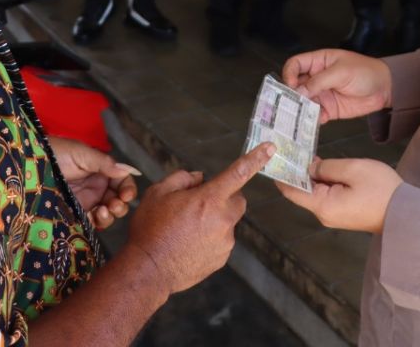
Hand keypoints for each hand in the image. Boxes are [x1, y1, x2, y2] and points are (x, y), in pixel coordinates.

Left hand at [49, 137, 138, 230]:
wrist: (31, 164)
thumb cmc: (57, 153)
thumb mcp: (82, 154)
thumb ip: (104, 163)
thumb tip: (126, 170)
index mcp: (101, 171)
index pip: (122, 182)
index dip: (128, 189)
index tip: (127, 196)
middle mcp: (96, 187)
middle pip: (117, 201)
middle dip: (120, 205)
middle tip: (115, 206)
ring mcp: (86, 201)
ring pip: (106, 214)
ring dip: (110, 216)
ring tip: (103, 212)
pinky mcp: (74, 213)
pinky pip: (91, 221)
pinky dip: (96, 222)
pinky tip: (94, 218)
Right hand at [126, 143, 274, 294]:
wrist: (148, 270)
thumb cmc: (150, 228)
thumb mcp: (158, 193)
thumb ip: (182, 178)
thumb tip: (199, 178)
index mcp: (210, 199)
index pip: (239, 172)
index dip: (256, 158)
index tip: (271, 147)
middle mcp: (223, 220)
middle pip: (237, 199)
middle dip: (224, 197)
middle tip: (199, 203)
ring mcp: (225, 242)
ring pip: (227, 222)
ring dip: (215, 220)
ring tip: (186, 230)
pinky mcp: (221, 259)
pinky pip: (221, 241)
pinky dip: (210, 239)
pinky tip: (189, 244)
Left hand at [276, 158, 401, 233]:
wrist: (407, 214)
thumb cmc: (382, 191)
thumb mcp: (353, 170)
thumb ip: (327, 167)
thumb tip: (310, 166)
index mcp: (322, 205)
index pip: (291, 190)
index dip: (281, 173)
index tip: (274, 155)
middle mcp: (324, 213)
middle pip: (301, 190)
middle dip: (295, 169)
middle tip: (289, 146)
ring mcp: (334, 214)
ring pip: (314, 191)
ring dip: (311, 173)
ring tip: (303, 150)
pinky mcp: (343, 212)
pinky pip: (326, 194)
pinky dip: (322, 179)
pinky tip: (323, 164)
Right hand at [282, 49, 391, 123]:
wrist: (384, 89)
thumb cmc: (365, 72)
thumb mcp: (341, 72)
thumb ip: (319, 81)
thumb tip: (299, 91)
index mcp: (318, 62)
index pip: (295, 64)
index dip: (289, 73)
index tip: (290, 85)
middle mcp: (316, 78)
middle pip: (295, 85)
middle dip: (291, 95)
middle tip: (289, 104)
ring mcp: (321, 94)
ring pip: (302, 102)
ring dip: (299, 109)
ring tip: (298, 116)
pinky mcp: (328, 109)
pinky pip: (314, 115)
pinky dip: (312, 119)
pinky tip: (315, 121)